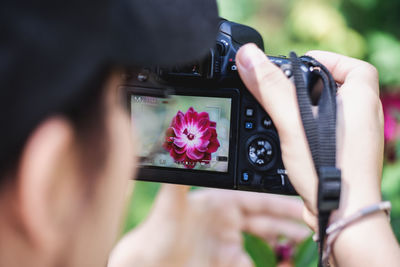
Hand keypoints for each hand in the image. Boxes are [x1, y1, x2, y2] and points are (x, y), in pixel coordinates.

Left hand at [108, 184, 309, 266]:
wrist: (148, 265)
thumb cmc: (156, 235)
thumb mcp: (170, 205)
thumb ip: (179, 176)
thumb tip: (180, 147)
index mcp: (218, 202)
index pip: (255, 199)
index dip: (279, 203)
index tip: (299, 205)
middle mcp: (225, 220)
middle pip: (265, 219)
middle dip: (288, 222)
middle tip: (310, 226)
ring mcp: (226, 242)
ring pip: (263, 240)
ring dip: (282, 242)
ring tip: (301, 245)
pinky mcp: (226, 261)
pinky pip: (252, 260)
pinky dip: (269, 261)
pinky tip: (279, 262)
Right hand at [236, 45, 399, 265]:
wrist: (341, 214)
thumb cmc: (329, 168)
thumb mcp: (294, 122)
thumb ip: (271, 87)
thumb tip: (248, 56)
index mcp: (360, 100)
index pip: (353, 66)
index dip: (328, 60)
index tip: (301, 64)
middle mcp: (362, 118)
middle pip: (336, 88)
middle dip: (308, 87)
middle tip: (284, 90)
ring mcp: (354, 139)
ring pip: (327, 112)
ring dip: (305, 110)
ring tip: (282, 115)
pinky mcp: (343, 155)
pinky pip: (324, 132)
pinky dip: (306, 130)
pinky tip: (288, 138)